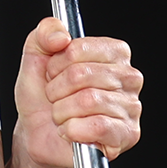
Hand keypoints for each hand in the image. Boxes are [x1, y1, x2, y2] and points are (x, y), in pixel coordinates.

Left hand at [12, 15, 142, 167]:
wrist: (36, 134)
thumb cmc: (42, 97)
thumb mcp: (35, 58)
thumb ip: (45, 34)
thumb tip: (60, 35)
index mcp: (114, 53)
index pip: (78, 49)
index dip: (55, 65)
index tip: (53, 74)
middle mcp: (129, 77)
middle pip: (80, 74)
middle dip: (56, 90)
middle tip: (57, 98)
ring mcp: (131, 106)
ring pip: (87, 101)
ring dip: (62, 112)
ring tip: (64, 115)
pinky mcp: (127, 134)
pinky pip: (97, 126)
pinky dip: (73, 130)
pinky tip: (72, 130)